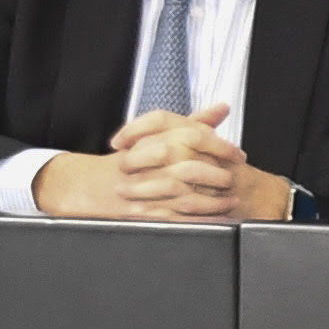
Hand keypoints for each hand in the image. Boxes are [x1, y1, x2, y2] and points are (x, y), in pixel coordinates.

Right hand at [43, 106, 250, 221]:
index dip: (219, 147)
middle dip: (216, 175)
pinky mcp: (142, 213)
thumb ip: (192, 122)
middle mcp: (147, 164)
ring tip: (232, 201)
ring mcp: (143, 190)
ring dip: (212, 201)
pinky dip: (197, 221)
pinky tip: (215, 220)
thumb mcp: (159, 134)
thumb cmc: (131, 158)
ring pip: (183, 196)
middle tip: (235, 178)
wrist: (91, 185)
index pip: (192, 138)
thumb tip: (222, 108)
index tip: (238, 155)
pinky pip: (174, 219)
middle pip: (188, 167)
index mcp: (154, 141)